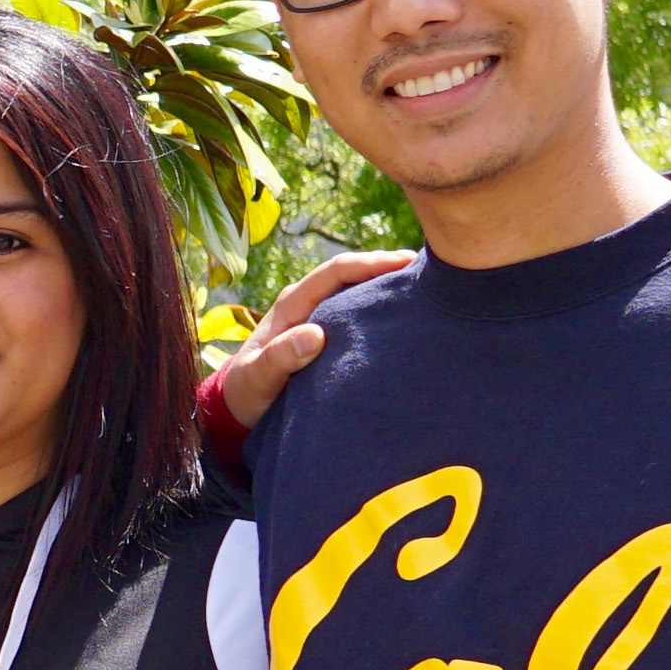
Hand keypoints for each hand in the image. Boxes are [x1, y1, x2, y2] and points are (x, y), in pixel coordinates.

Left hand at [217, 250, 415, 428]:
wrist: (239, 406)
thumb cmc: (247, 390)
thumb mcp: (258, 376)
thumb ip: (280, 357)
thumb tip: (315, 335)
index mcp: (292, 304)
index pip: (336, 272)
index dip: (370, 263)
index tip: (404, 262)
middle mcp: (309, 304)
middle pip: (354, 276)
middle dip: (389, 270)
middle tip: (432, 272)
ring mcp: (320, 318)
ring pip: (359, 294)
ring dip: (388, 289)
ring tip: (428, 291)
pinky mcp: (329, 335)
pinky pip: (359, 316)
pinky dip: (381, 311)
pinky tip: (408, 319)